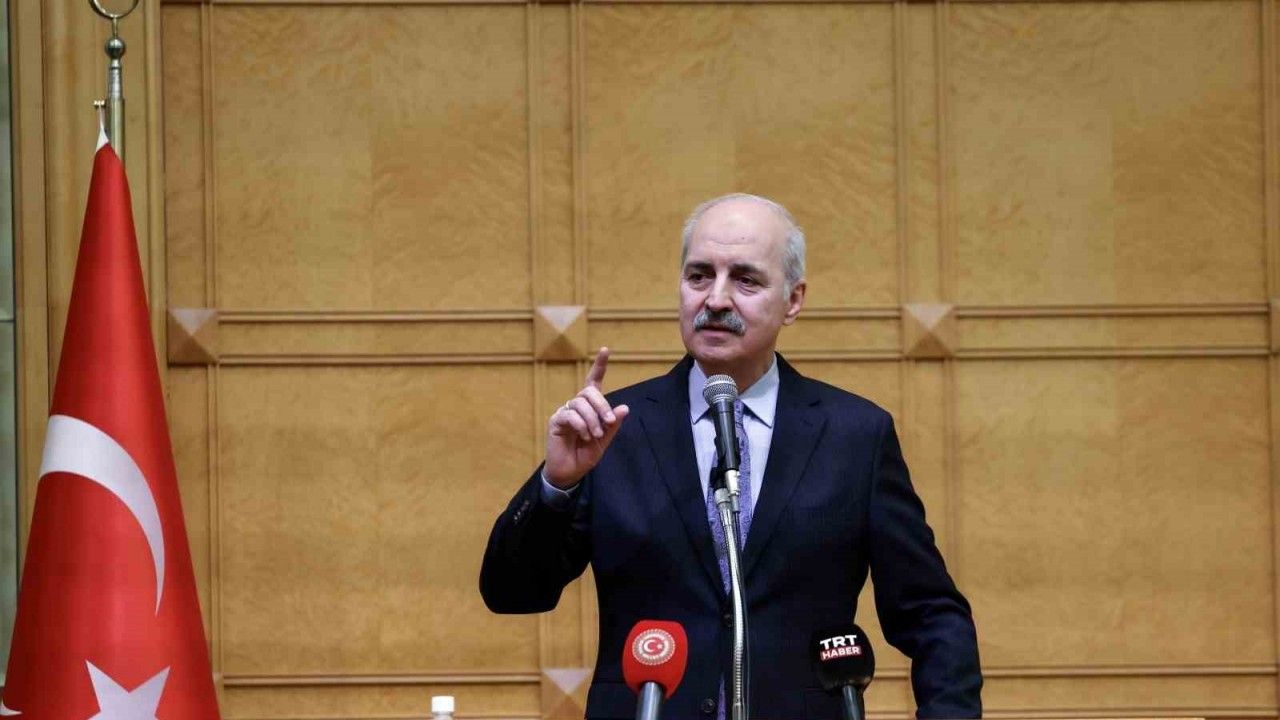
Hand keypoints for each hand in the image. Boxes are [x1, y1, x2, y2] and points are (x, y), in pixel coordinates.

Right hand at [544, 347, 629, 487]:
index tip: (606, 350)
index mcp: (590, 408)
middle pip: (588, 392)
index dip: (599, 366)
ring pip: (580, 403)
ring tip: (594, 435)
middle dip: (601, 405)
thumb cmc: (585, 455)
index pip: (593, 382)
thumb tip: (624, 408)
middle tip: (608, 422)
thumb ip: (612, 425)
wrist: (570, 473)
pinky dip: (581, 425)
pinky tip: (585, 436)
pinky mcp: (556, 421)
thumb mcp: (604, 441)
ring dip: (592, 419)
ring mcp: (565, 412)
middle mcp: (576, 406)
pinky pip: (569, 415)